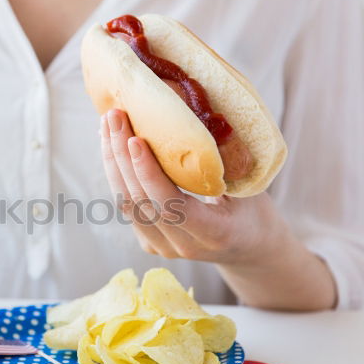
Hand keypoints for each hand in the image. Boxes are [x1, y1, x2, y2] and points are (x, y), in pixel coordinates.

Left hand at [99, 109, 335, 309]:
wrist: (251, 249)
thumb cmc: (255, 210)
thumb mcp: (250, 187)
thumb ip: (224, 162)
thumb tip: (196, 114)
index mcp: (214, 234)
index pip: (170, 205)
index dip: (148, 173)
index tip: (135, 139)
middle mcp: (182, 246)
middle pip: (140, 201)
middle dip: (121, 156)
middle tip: (114, 116)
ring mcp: (163, 247)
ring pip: (126, 204)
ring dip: (113, 162)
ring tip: (108, 124)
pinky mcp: (150, 242)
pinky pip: (127, 206)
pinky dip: (117, 174)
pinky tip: (112, 145)